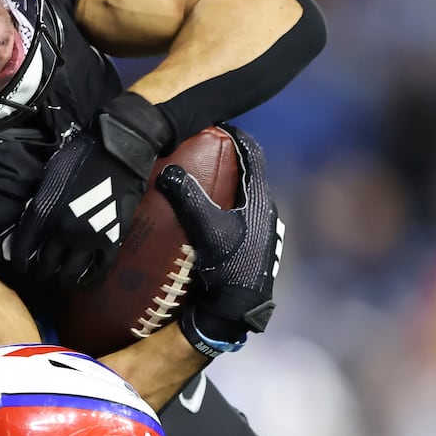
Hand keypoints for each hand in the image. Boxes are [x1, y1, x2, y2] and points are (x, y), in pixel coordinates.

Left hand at [8, 92, 173, 285]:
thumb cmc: (78, 159)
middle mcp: (61, 232)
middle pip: (45, 267)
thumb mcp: (48, 180)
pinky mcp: (111, 242)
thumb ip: (37, 206)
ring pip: (69, 275)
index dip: (19, 262)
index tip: (22, 263)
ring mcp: (88, 240)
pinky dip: (89, 281)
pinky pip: (98, 272)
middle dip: (40, 273)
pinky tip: (85, 280)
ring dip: (63, 279)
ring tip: (62, 277)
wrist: (116, 153)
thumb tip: (27, 226)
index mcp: (42, 215)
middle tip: (42, 271)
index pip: (22, 252)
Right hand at [156, 127, 283, 356]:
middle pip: (250, 174)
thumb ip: (188, 198)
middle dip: (229, 160)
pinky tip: (210, 218)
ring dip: (229, 186)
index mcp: (261, 199)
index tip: (219, 127)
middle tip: (205, 150)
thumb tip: (167, 171)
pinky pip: (243, 215)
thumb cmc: (229, 265)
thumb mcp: (206, 228)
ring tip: (204, 181)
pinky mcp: (257, 246)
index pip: (252, 154)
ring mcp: (264, 230)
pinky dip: (228, 207)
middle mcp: (268, 210)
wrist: (241, 308)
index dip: (237, 136)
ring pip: (247, 197)